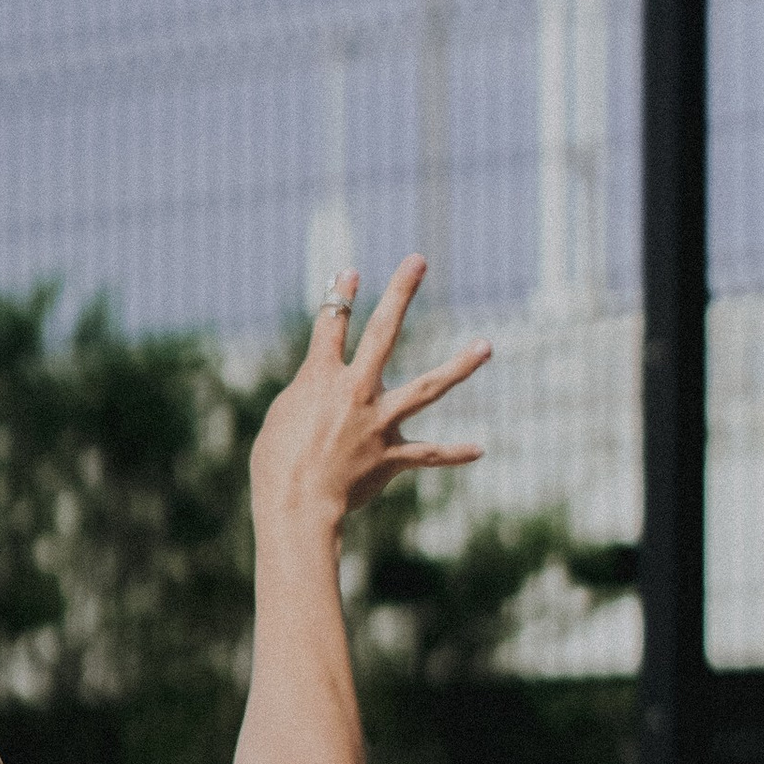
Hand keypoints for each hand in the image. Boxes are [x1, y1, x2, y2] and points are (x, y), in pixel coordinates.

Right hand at [250, 259, 488, 538]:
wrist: (295, 503)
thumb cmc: (277, 462)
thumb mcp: (282, 417)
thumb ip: (308, 394)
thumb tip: (326, 392)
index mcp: (320, 377)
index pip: (332, 323)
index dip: (340, 294)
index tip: (351, 272)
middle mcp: (355, 391)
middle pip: (382, 332)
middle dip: (400, 293)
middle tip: (419, 260)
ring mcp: (378, 422)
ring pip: (426, 388)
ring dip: (458, 367)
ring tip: (486, 345)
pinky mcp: (391, 456)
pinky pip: (429, 453)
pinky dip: (454, 452)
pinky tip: (480, 448)